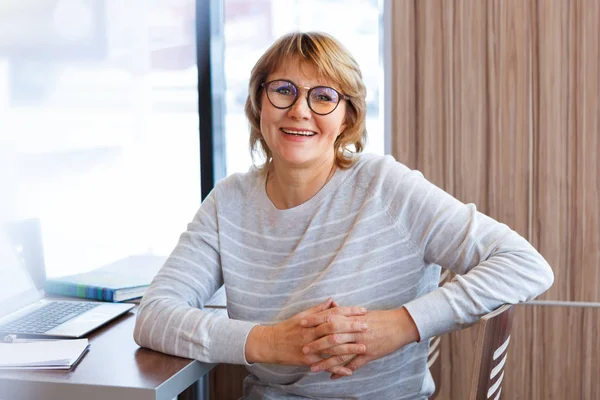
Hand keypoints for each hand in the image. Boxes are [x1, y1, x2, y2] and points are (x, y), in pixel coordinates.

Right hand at [245, 298, 367, 372]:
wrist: (270, 344)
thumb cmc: (288, 328)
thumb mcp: (302, 316)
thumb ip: (318, 309)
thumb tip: (333, 300)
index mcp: (311, 320)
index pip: (333, 313)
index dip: (348, 311)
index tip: (362, 310)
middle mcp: (311, 332)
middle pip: (334, 328)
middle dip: (351, 326)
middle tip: (367, 325)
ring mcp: (310, 347)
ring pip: (331, 347)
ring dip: (349, 348)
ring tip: (364, 347)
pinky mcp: (307, 360)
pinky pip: (324, 364)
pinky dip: (337, 368)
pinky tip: (349, 371)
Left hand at [302, 307, 419, 378]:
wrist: (400, 325)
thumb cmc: (380, 318)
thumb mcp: (362, 312)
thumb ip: (345, 311)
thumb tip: (331, 304)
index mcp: (352, 318)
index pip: (329, 318)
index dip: (315, 321)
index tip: (301, 323)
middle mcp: (355, 330)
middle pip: (332, 337)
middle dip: (317, 344)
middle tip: (303, 349)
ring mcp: (362, 343)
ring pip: (341, 353)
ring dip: (326, 361)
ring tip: (312, 368)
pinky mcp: (370, 354)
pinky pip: (354, 365)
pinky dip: (342, 371)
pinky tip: (332, 377)